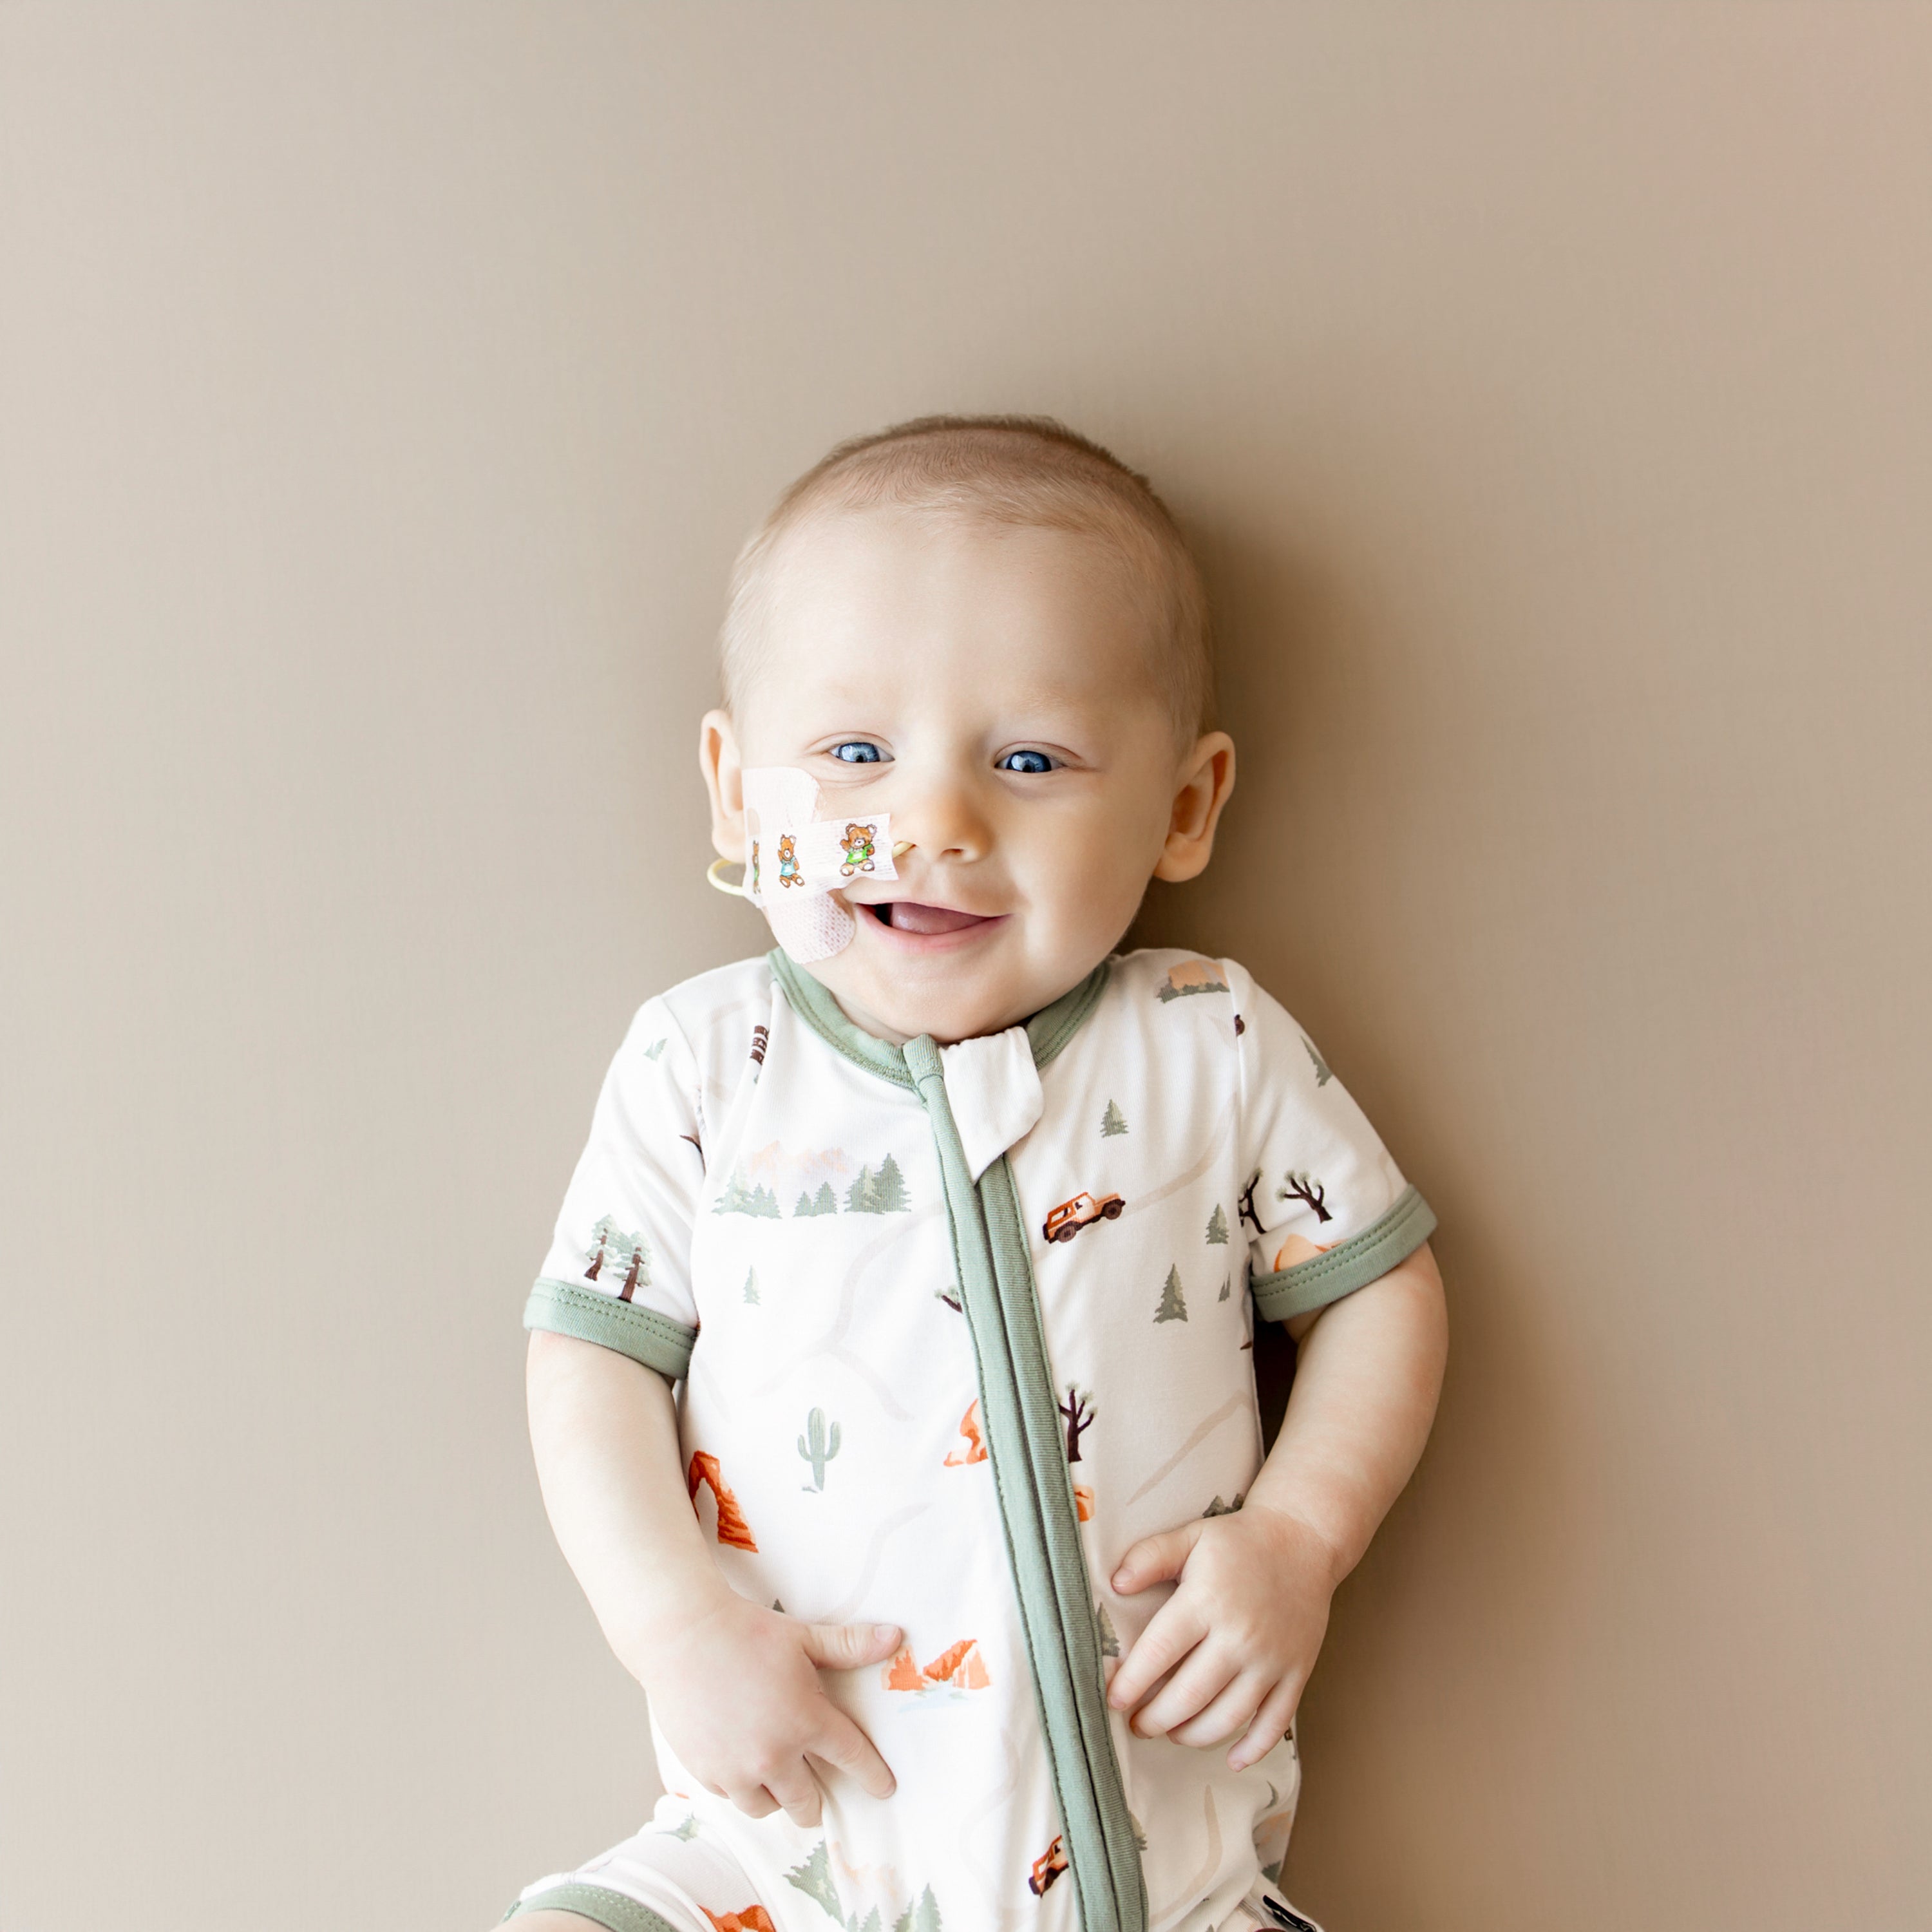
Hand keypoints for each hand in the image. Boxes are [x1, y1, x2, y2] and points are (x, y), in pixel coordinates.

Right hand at [635, 1594, 901, 1826]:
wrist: (683, 1635)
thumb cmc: (747, 1631)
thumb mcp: (804, 1637)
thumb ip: (850, 1645)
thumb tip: (896, 1638)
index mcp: (806, 1720)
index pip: (852, 1759)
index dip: (873, 1777)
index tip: (885, 1789)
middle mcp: (773, 1754)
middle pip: (807, 1803)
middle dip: (817, 1804)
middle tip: (818, 1799)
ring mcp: (736, 1769)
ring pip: (767, 1808)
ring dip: (777, 1799)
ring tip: (779, 1784)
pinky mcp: (705, 1771)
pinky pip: (732, 1797)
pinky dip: (742, 1789)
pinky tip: (742, 1769)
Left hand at [1106, 1502, 1339, 1770]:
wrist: (1304, 1541)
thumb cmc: (1239, 1542)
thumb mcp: (1190, 1537)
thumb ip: (1150, 1557)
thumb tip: (1116, 1583)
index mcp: (1207, 1601)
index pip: (1160, 1652)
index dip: (1132, 1683)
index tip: (1113, 1701)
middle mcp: (1240, 1635)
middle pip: (1190, 1695)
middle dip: (1156, 1718)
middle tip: (1137, 1725)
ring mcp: (1271, 1659)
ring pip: (1228, 1717)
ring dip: (1194, 1735)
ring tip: (1172, 1732)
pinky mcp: (1297, 1673)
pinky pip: (1275, 1723)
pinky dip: (1253, 1748)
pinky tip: (1231, 1759)